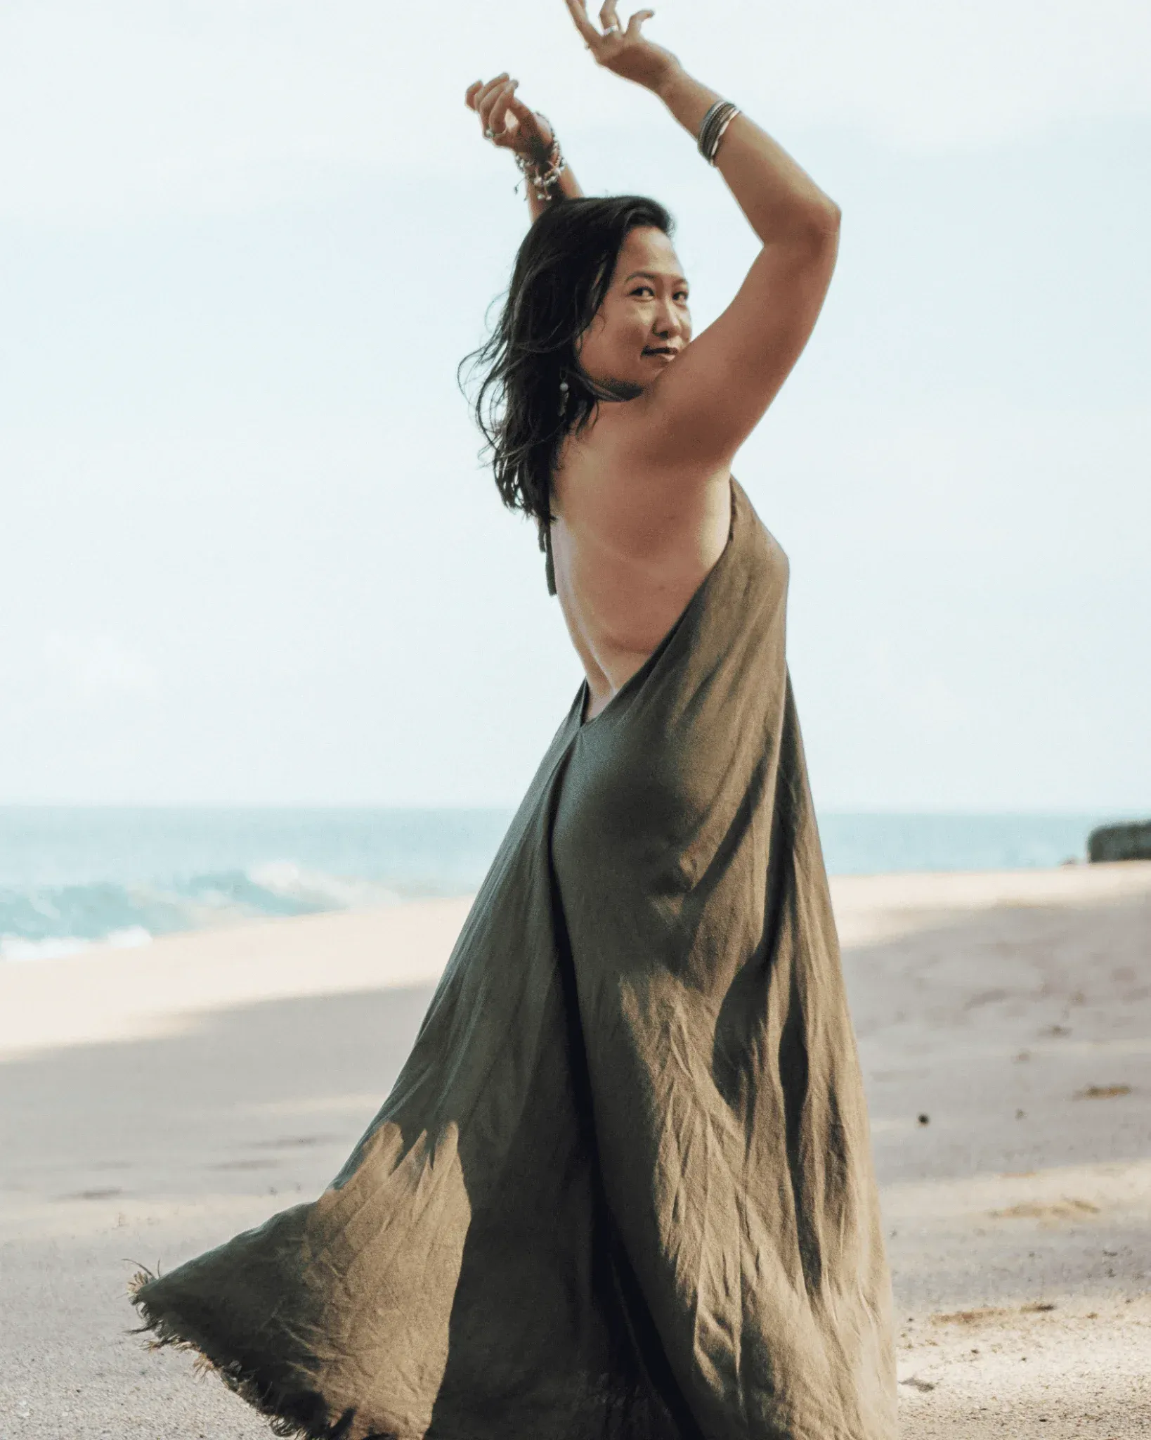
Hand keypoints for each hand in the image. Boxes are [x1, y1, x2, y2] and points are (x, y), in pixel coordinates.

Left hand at [465, 74, 555, 160]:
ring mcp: (483, 122)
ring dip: (492, 84)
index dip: (502, 101)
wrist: (529, 141)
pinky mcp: (482, 113)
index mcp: (500, 139)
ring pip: (478, 100)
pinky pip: (470, 101)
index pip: (495, 117)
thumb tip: (510, 97)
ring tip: (507, 76)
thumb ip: (522, 114)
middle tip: (515, 82)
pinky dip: (472, 90)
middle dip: (498, 90)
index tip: (513, 87)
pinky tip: (480, 82)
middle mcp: (488, 131)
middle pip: (484, 106)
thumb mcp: (533, 127)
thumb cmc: (533, 135)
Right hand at [563, 0, 679, 90]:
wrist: (665, 82)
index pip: (582, 30)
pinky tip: (652, 13)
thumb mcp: (625, 54)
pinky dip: (644, 13)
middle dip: (574, 4)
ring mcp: (616, 49)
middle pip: (581, 23)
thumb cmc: (648, 67)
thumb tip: (605, 19)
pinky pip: (634, 17)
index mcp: (600, 57)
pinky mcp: (632, 42)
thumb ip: (613, 39)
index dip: (577, 10)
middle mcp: (603, 54)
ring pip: (606, 13)